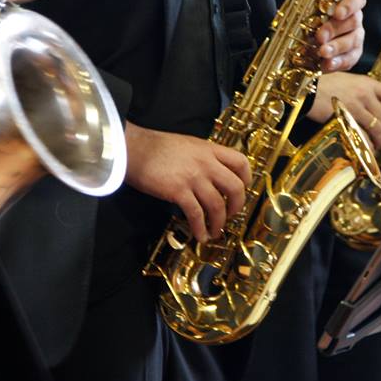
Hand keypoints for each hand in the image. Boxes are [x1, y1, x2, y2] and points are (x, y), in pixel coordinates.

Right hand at [122, 124, 249, 242]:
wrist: (134, 148)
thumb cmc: (156, 146)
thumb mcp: (188, 145)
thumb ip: (203, 157)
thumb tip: (211, 174)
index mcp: (209, 150)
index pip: (240, 162)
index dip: (246, 178)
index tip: (243, 190)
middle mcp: (206, 163)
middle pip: (235, 187)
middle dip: (237, 206)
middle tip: (231, 215)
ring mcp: (193, 177)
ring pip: (218, 205)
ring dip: (219, 222)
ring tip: (215, 231)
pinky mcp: (178, 191)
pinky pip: (196, 214)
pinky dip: (200, 228)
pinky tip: (200, 236)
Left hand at [282, 0, 365, 71]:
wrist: (307, 42)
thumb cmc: (310, 17)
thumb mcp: (300, 0)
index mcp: (345, 1)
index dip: (349, 5)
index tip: (337, 12)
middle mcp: (354, 18)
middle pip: (353, 21)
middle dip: (335, 29)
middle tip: (319, 36)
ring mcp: (355, 37)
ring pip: (352, 41)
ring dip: (336, 48)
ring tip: (321, 52)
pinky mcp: (352, 55)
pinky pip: (350, 59)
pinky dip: (337, 63)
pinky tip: (325, 66)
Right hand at [306, 73, 380, 148]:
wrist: (304, 89)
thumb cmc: (322, 86)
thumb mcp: (346, 82)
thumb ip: (361, 93)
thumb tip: (371, 109)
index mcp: (367, 83)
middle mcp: (365, 93)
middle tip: (380, 141)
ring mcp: (356, 105)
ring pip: (377, 129)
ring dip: (377, 142)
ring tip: (372, 148)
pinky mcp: (346, 117)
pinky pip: (362, 135)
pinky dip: (365, 145)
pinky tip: (362, 150)